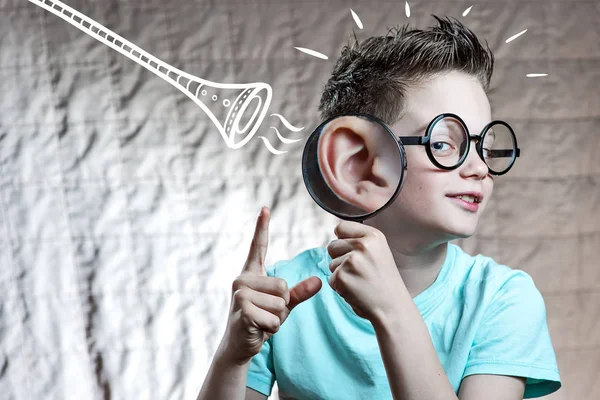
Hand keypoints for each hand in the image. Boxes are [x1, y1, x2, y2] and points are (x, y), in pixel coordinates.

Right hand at [219, 207, 322, 364]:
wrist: (239, 345)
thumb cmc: (260, 321)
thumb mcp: (283, 305)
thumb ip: (299, 292)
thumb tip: (319, 280)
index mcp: (251, 274)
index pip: (258, 247)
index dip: (262, 227)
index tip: (265, 208)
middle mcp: (242, 279)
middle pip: (283, 285)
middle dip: (282, 305)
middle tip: (267, 314)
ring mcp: (240, 294)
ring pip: (280, 303)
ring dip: (277, 318)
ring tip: (262, 321)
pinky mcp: (242, 310)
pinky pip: (274, 318)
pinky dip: (272, 328)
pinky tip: (259, 329)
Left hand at [327, 221, 403, 322]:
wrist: (392, 308)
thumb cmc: (384, 280)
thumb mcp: (379, 251)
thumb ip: (360, 239)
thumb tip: (336, 232)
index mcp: (373, 236)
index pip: (341, 227)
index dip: (343, 240)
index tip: (353, 251)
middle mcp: (362, 245)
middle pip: (332, 245)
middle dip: (340, 258)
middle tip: (359, 271)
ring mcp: (351, 261)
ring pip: (331, 263)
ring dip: (341, 274)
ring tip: (360, 281)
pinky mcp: (341, 277)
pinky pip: (331, 279)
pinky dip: (340, 287)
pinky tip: (356, 290)